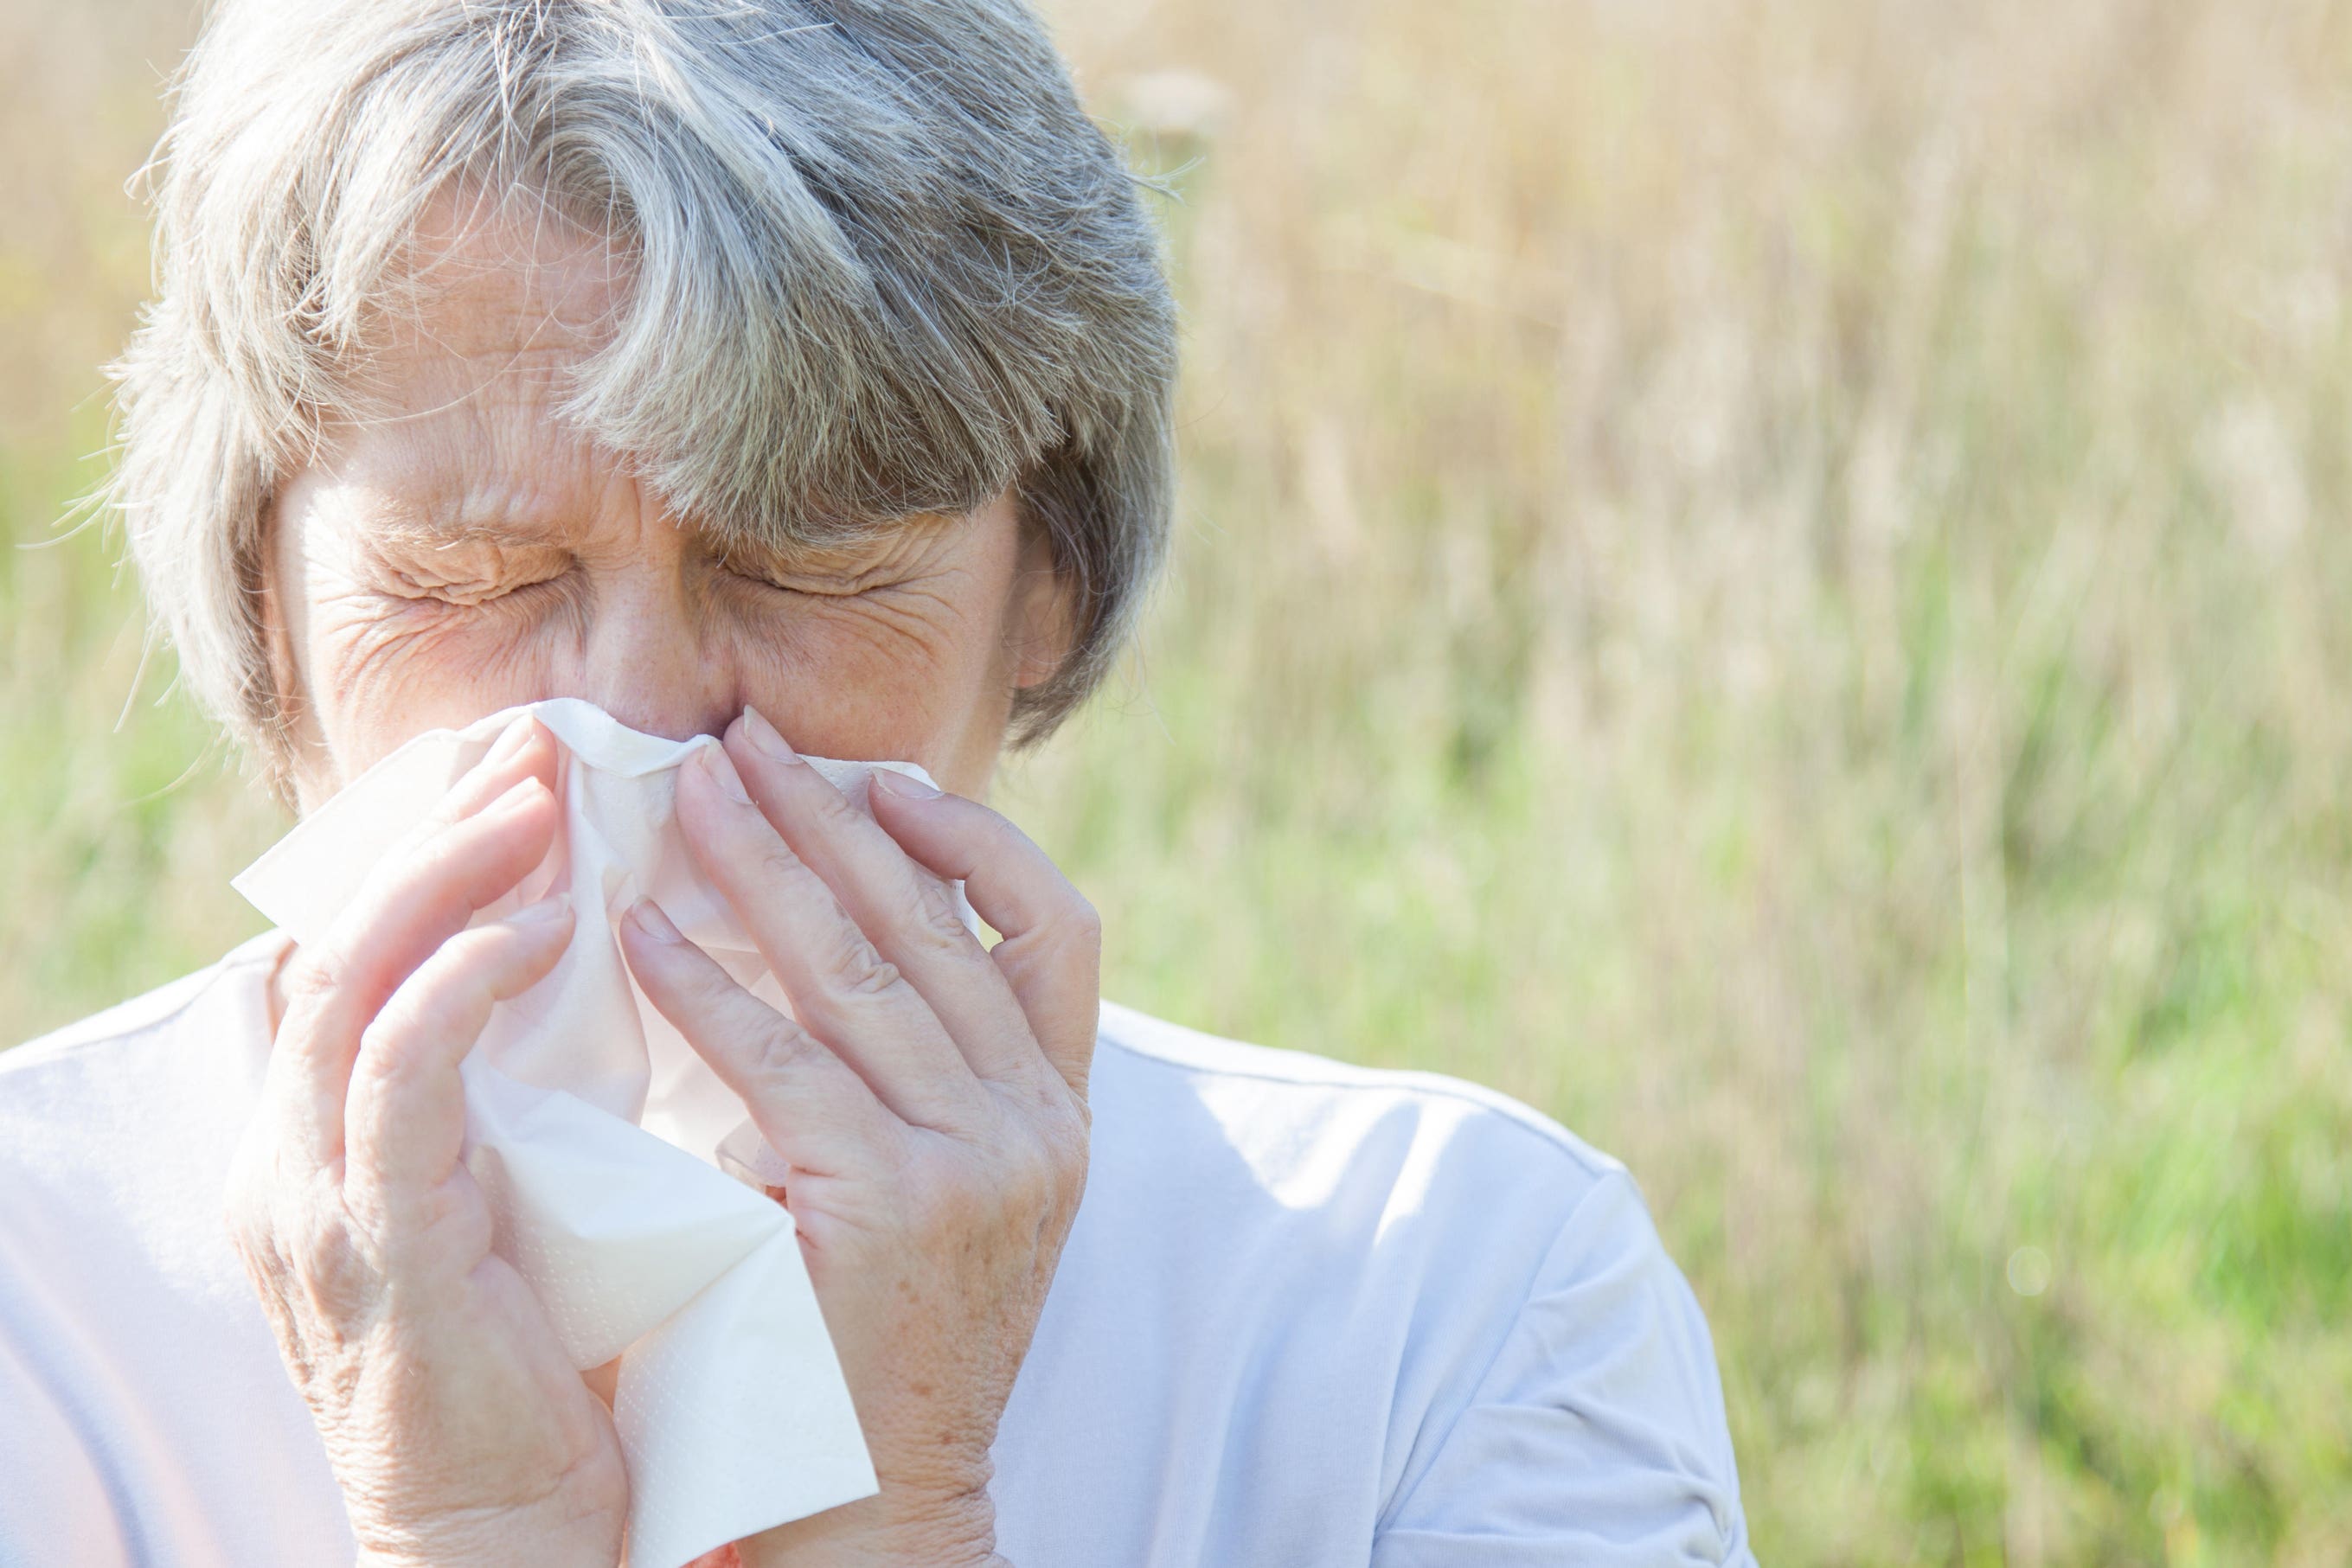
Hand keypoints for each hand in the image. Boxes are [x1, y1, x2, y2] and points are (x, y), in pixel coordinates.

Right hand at [226, 717, 627, 1567]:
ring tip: (534, 795)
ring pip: (349, 981)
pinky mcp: (374, 1246)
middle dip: (433, 827)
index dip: (426, 842)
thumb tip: (592, 975)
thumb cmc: (537, 1364)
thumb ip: (518, 1092)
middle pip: (340, 933)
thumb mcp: (516, 1196)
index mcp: (334, 1134)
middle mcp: (300, 1149)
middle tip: (531, 741)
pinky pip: (397, 1080)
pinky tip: (539, 924)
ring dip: (442, 873)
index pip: (359, 944)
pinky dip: (457, 984)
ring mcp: (321, 1196)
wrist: (504, 1537)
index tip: (519, 762)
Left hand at [619, 709, 1097, 1567]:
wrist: (882, 1509)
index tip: (882, 781)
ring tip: (687, 793)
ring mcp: (979, 1165)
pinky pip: (786, 1064)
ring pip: (866, 973)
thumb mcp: (952, 1209)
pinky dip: (709, 985)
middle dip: (834, 820)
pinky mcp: (892, 1207)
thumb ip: (929, 1091)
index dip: (976, 842)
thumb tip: (831, 943)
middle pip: (940, 928)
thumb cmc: (882, 1356)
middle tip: (744, 740)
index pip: (1058, 934)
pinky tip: (641, 930)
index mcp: (1064, 1118)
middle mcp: (1041, 1128)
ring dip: (765, 868)